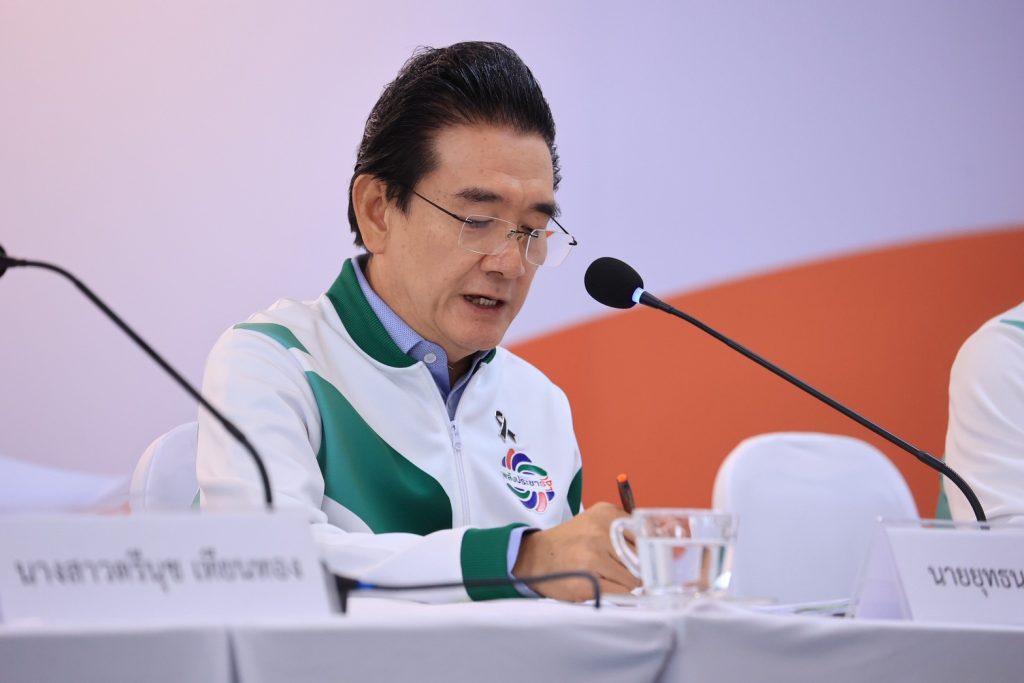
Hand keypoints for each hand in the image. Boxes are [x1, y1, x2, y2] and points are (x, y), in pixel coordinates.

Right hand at [512, 501, 638, 600]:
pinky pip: (621, 593)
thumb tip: (655, 550)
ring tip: (604, 576)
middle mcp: (602, 533)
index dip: (645, 550)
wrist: (534, 557)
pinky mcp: (590, 582)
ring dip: (624, 583)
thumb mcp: (594, 522)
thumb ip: (623, 530)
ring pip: (633, 579)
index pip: (645, 535)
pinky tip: (601, 586)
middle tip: (618, 569)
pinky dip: (617, 594)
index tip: (644, 558)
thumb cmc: (569, 543)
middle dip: (635, 568)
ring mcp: (595, 558)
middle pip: (641, 559)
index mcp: (607, 514)